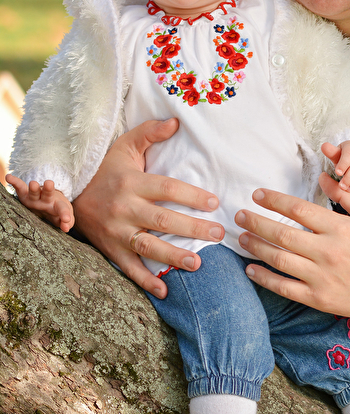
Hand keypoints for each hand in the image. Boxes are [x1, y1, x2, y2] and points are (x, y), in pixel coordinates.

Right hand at [6, 175, 74, 232]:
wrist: (47, 203)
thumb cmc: (56, 212)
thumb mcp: (62, 218)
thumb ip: (66, 223)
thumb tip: (66, 228)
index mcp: (57, 205)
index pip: (62, 208)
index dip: (65, 214)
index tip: (67, 219)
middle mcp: (46, 198)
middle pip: (48, 193)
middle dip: (48, 189)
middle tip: (49, 183)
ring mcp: (35, 196)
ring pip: (34, 191)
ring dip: (34, 187)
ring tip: (33, 184)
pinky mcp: (25, 195)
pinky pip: (19, 187)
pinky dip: (14, 182)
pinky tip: (8, 177)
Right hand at [71, 118, 223, 297]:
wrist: (67, 194)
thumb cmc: (105, 169)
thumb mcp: (124, 147)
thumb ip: (149, 134)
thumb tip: (176, 121)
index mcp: (131, 183)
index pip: (167, 189)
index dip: (191, 196)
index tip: (214, 203)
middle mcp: (124, 208)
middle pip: (163, 220)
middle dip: (193, 229)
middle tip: (218, 235)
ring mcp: (116, 231)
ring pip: (148, 246)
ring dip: (173, 256)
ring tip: (198, 264)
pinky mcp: (110, 249)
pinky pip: (128, 268)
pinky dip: (145, 281)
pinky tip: (165, 291)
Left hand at [234, 172, 349, 317]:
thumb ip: (345, 196)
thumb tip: (324, 178)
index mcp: (339, 229)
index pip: (299, 210)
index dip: (274, 200)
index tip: (257, 194)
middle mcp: (327, 251)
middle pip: (282, 233)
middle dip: (256, 222)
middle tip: (240, 215)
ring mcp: (320, 276)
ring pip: (279, 259)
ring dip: (256, 247)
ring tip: (242, 237)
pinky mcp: (317, 297)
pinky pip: (284, 287)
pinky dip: (264, 278)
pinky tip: (250, 269)